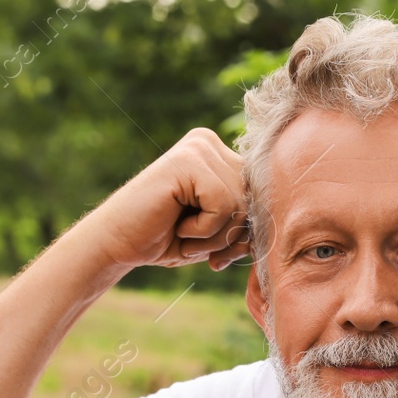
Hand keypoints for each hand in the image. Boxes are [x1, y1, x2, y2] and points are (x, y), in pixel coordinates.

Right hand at [92, 127, 250, 271]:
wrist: (118, 244)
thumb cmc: (167, 239)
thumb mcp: (218, 233)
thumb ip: (248, 221)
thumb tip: (280, 220)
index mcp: (220, 155)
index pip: (261, 196)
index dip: (245, 233)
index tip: (219, 254)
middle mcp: (210, 143)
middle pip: (255, 200)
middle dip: (231, 236)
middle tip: (196, 244)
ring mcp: (199, 147)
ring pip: (242, 204)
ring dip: (215, 236)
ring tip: (185, 234)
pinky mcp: (188, 160)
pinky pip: (224, 205)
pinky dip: (204, 229)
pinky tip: (177, 225)